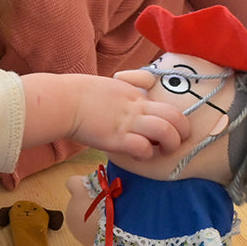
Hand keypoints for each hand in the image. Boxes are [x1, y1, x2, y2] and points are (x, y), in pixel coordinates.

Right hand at [71, 74, 189, 159]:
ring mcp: (127, 122)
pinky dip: (146, 153)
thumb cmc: (79, 96)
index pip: (168, 105)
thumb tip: (130, 108)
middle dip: (183, 131)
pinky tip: (139, 155)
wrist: (63, 101)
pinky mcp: (116, 137)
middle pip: (175, 116)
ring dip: (170, 144)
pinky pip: (143, 147)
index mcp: (136, 95)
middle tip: (176, 142)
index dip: (175, 120)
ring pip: (165, 130)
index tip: (170, 130)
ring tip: (163, 151)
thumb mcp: (110, 90)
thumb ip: (125, 99)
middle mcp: (136, 107)